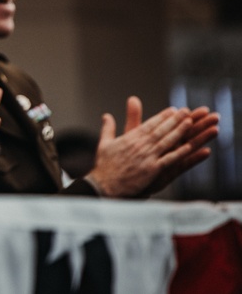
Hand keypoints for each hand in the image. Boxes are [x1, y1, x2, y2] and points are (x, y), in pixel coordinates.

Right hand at [86, 96, 215, 197]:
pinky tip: (189, 147)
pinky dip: (179, 153)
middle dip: (174, 120)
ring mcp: (147, 157)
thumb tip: (106, 116)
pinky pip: (168, 159)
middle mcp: (140, 145)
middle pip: (160, 130)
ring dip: (179, 131)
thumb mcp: (104, 143)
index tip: (173, 110)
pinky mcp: (152, 170)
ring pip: (166, 142)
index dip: (162, 117)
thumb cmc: (104, 166)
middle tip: (187, 111)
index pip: (149, 124)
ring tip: (190, 122)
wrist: (104, 185)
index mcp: (129, 138)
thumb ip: (108, 128)